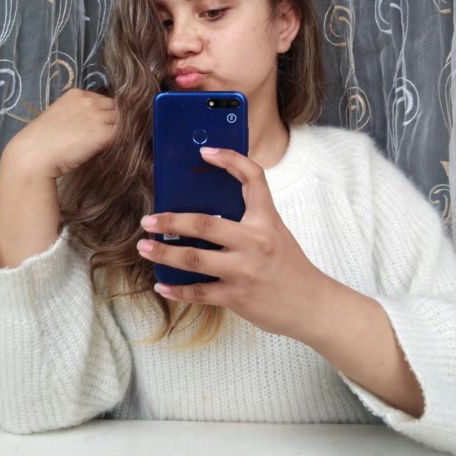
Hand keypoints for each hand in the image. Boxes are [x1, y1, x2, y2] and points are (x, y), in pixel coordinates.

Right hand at [5, 88, 118, 178]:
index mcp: (76, 94)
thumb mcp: (59, 117)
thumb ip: (78, 114)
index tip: (103, 126)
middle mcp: (89, 101)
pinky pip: (123, 134)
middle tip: (111, 137)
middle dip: (115, 121)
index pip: (104, 100)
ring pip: (122, 121)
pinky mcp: (103, 134)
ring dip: (120, 132)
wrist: (33, 155)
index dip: (106, 114)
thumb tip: (94, 123)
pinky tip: (117, 149)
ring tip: (114, 144)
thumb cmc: (41, 141)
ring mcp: (97, 116)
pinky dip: (123, 141)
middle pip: (116, 108)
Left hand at [136, 147, 321, 337]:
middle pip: (204, 223)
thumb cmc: (289, 266)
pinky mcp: (237, 296)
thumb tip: (204, 214)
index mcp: (267, 220)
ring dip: (164, 252)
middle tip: (149, 220)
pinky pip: (198, 292)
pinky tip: (162, 285)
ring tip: (144, 247)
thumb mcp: (275, 233)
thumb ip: (248, 221)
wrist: (311, 304)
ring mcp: (245, 270)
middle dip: (171, 220)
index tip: (205, 152)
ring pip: (193, 259)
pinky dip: (177, 290)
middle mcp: (255, 242)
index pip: (253, 178)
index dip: (230, 160)